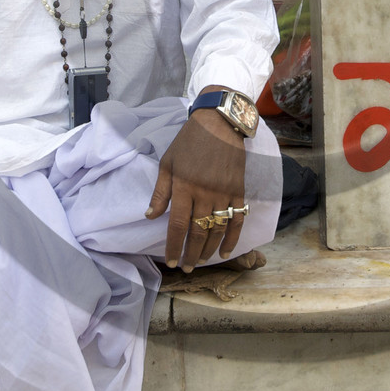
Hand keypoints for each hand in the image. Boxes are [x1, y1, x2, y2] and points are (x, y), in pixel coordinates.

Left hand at [145, 108, 246, 270]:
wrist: (219, 122)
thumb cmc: (189, 141)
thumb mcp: (167, 163)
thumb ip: (160, 192)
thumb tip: (150, 216)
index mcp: (183, 186)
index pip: (177, 225)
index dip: (173, 246)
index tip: (170, 262)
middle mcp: (204, 193)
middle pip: (198, 232)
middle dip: (191, 254)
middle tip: (186, 267)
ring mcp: (224, 193)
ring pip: (217, 229)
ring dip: (209, 250)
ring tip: (201, 262)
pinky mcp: (238, 190)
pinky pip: (237, 219)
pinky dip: (233, 238)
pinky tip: (226, 251)